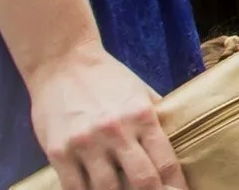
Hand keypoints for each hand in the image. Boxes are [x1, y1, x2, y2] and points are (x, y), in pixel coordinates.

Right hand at [29, 44, 184, 189]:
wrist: (62, 62)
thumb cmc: (106, 78)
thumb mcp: (140, 92)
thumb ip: (156, 118)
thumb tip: (179, 141)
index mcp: (142, 115)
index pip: (166, 162)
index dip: (176, 187)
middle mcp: (116, 131)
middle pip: (142, 181)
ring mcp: (86, 144)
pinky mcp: (59, 153)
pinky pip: (74, 189)